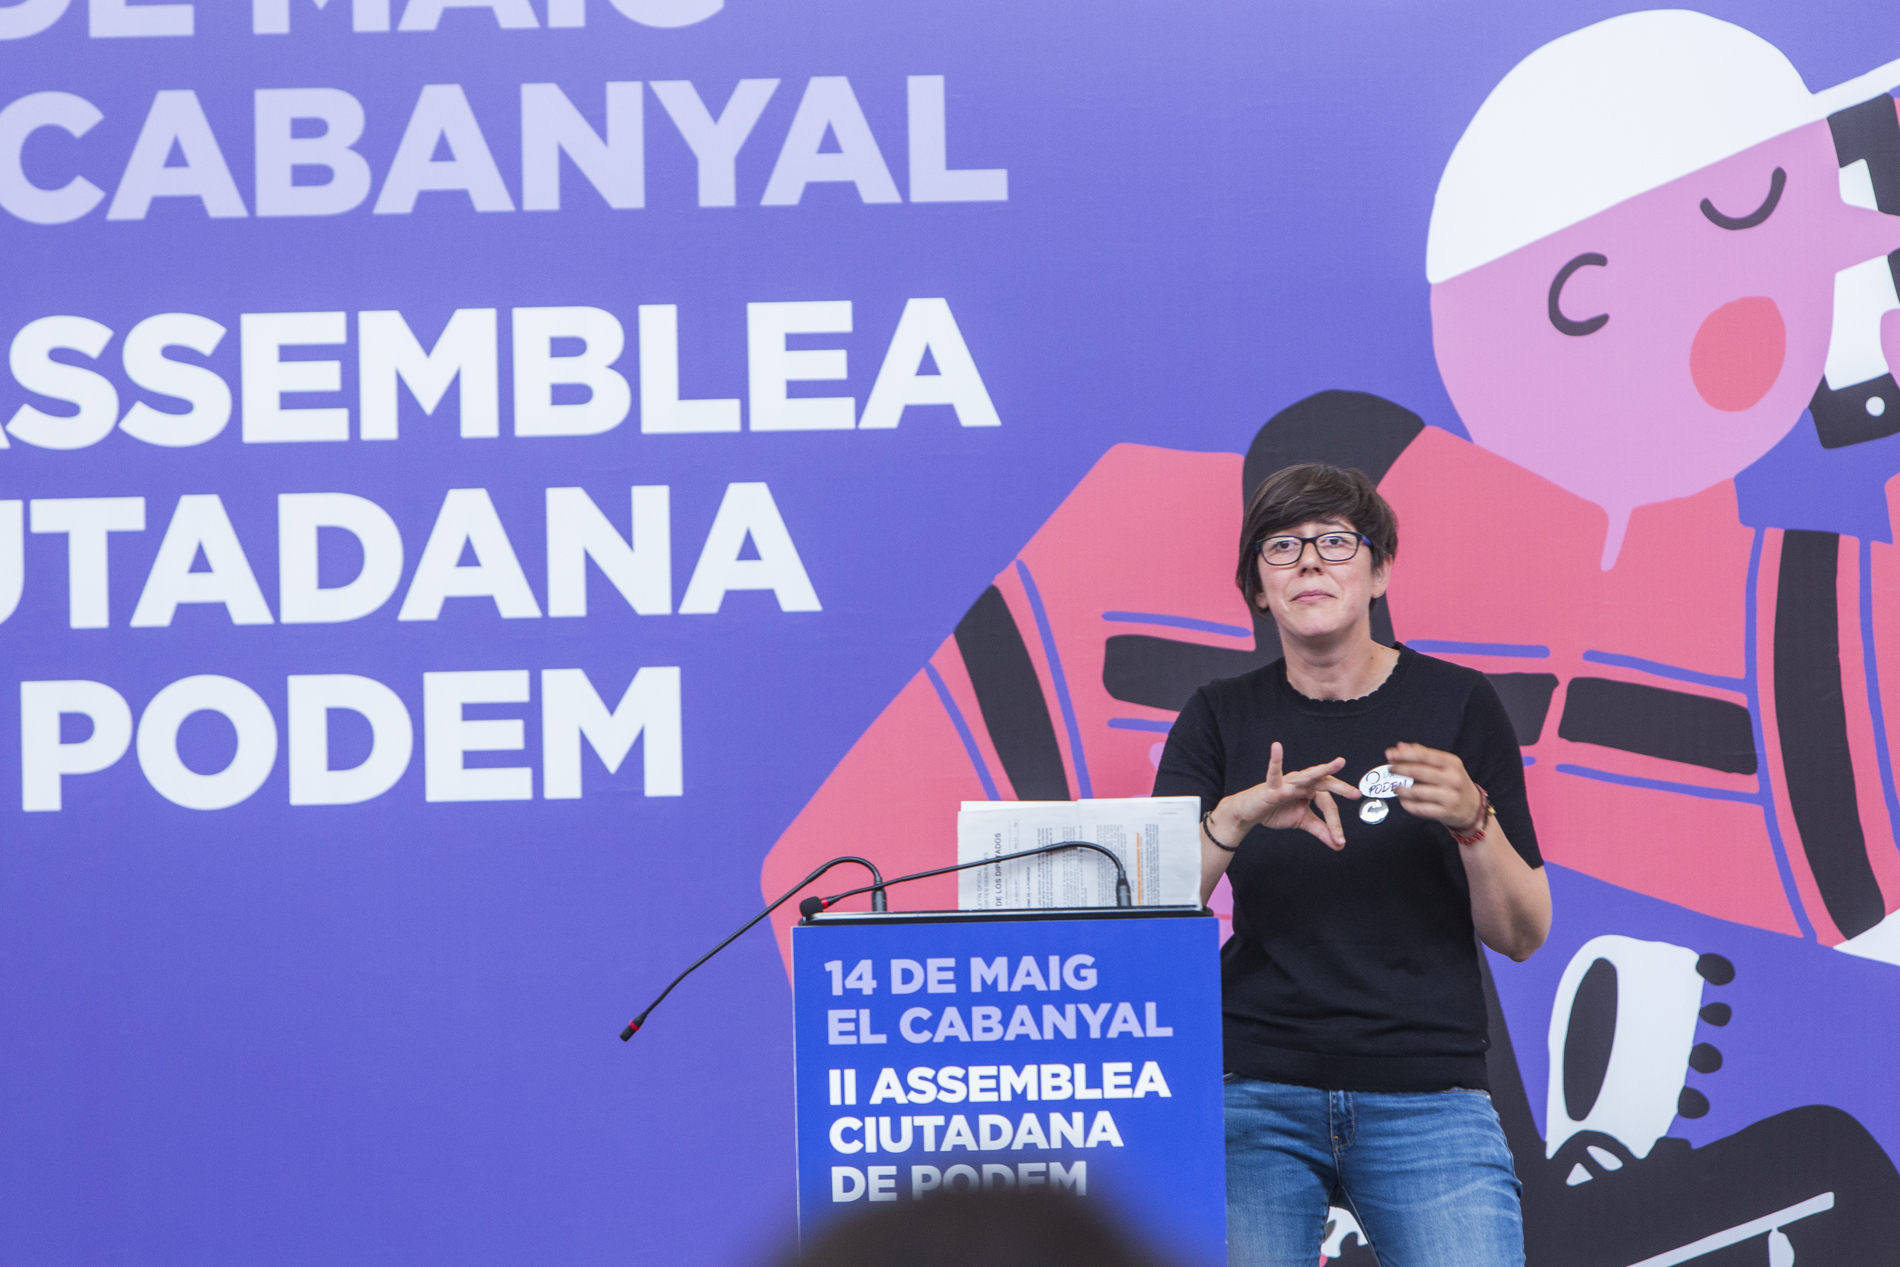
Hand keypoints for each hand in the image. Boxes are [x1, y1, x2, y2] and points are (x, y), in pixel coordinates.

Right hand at [1226, 742, 1361, 850]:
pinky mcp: (1271, 787)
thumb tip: (1340, 845)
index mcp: (1310, 790)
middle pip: (1325, 785)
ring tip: (1337, 764)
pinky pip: (1274, 773)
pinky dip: (1275, 761)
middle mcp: (1302, 783)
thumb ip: (1321, 831)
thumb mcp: (1303, 821)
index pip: (1328, 804)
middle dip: (1341, 788)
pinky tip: (1276, 747)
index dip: (1334, 823)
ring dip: (1322, 770)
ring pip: (1308, 777)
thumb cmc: (1275, 811)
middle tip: (1356, 794)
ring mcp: (1287, 783)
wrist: (1251, 814)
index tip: (1339, 840)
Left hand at [1385, 743, 1483, 833]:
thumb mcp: (1446, 765)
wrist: (1473, 808)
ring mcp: (1450, 796)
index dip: (1404, 754)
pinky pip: (1421, 808)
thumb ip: (1423, 754)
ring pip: (1418, 792)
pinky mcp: (1445, 812)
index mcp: (1452, 763)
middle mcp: (1453, 778)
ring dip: (1402, 789)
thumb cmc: (1455, 783)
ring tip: (1394, 787)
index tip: (1389, 754)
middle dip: (1400, 769)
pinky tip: (1403, 800)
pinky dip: (1408, 804)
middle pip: (1420, 772)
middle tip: (1389, 769)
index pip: (1424, 755)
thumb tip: (1400, 746)